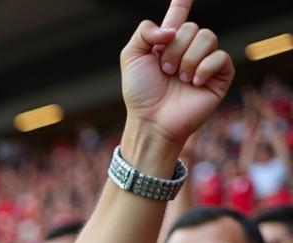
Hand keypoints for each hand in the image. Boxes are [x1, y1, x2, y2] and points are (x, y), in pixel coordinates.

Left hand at [120, 1, 232, 146]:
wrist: (151, 121)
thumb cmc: (140, 93)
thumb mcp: (131, 57)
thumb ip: (144, 31)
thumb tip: (172, 30)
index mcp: (168, 42)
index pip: (179, 14)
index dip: (183, 1)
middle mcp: (188, 49)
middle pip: (192, 27)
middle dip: (174, 49)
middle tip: (165, 71)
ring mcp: (205, 61)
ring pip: (207, 37)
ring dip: (187, 59)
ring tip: (178, 79)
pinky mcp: (219, 76)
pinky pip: (220, 56)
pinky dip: (204, 68)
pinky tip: (194, 83)